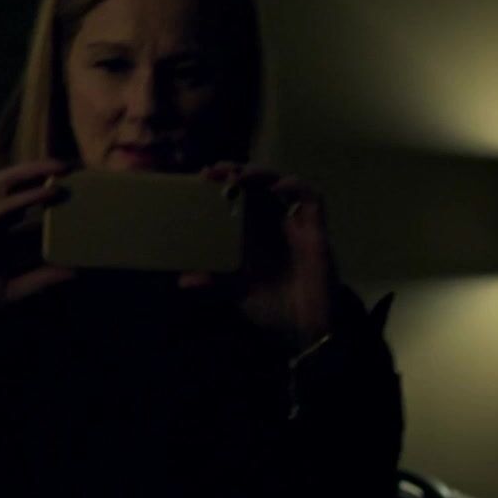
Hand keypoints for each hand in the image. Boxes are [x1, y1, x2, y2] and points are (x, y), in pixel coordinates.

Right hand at [0, 160, 76, 325]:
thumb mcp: (15, 289)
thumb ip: (41, 278)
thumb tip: (75, 271)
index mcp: (4, 237)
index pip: (32, 210)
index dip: (56, 198)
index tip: (84, 190)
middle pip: (19, 187)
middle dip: (43, 174)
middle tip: (74, 168)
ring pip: (4, 185)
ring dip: (30, 173)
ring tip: (58, 168)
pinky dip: (19, 198)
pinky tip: (41, 192)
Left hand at [178, 162, 338, 351]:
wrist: (305, 326)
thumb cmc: (272, 305)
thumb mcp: (236, 291)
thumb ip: (214, 282)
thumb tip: (183, 280)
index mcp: (249, 233)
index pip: (234, 198)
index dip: (220, 184)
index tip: (200, 178)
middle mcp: (270, 222)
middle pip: (254, 185)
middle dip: (235, 172)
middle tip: (214, 172)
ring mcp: (293, 222)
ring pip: (279, 184)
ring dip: (260, 174)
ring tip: (239, 175)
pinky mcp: (315, 228)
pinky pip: (311, 198)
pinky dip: (295, 187)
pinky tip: (278, 187)